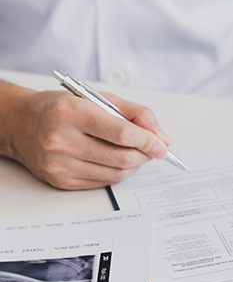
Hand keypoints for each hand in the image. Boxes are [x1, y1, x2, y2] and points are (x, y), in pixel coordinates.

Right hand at [1, 83, 171, 189]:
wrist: (22, 124)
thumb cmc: (62, 108)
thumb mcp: (99, 98)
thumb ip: (135, 114)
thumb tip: (161, 137)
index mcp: (72, 113)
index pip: (121, 133)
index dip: (148, 141)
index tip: (162, 145)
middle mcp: (62, 141)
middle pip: (121, 158)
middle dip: (145, 155)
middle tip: (153, 149)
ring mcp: (60, 165)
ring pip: (115, 174)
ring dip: (135, 165)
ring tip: (136, 153)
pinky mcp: (62, 181)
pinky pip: (103, 183)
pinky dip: (118, 173)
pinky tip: (117, 161)